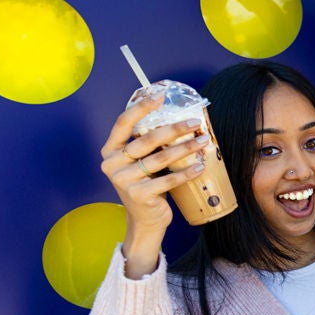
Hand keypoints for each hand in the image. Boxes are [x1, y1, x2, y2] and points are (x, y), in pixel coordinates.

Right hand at [100, 92, 208, 256]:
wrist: (145, 219)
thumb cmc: (147, 184)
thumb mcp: (140, 162)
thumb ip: (147, 144)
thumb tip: (178, 118)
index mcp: (110, 150)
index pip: (123, 123)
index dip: (141, 107)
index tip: (160, 96)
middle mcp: (112, 163)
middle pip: (148, 140)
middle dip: (175, 129)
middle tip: (195, 122)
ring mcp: (123, 180)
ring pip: (160, 158)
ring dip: (185, 148)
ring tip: (203, 142)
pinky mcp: (139, 195)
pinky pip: (168, 179)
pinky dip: (186, 172)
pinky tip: (200, 166)